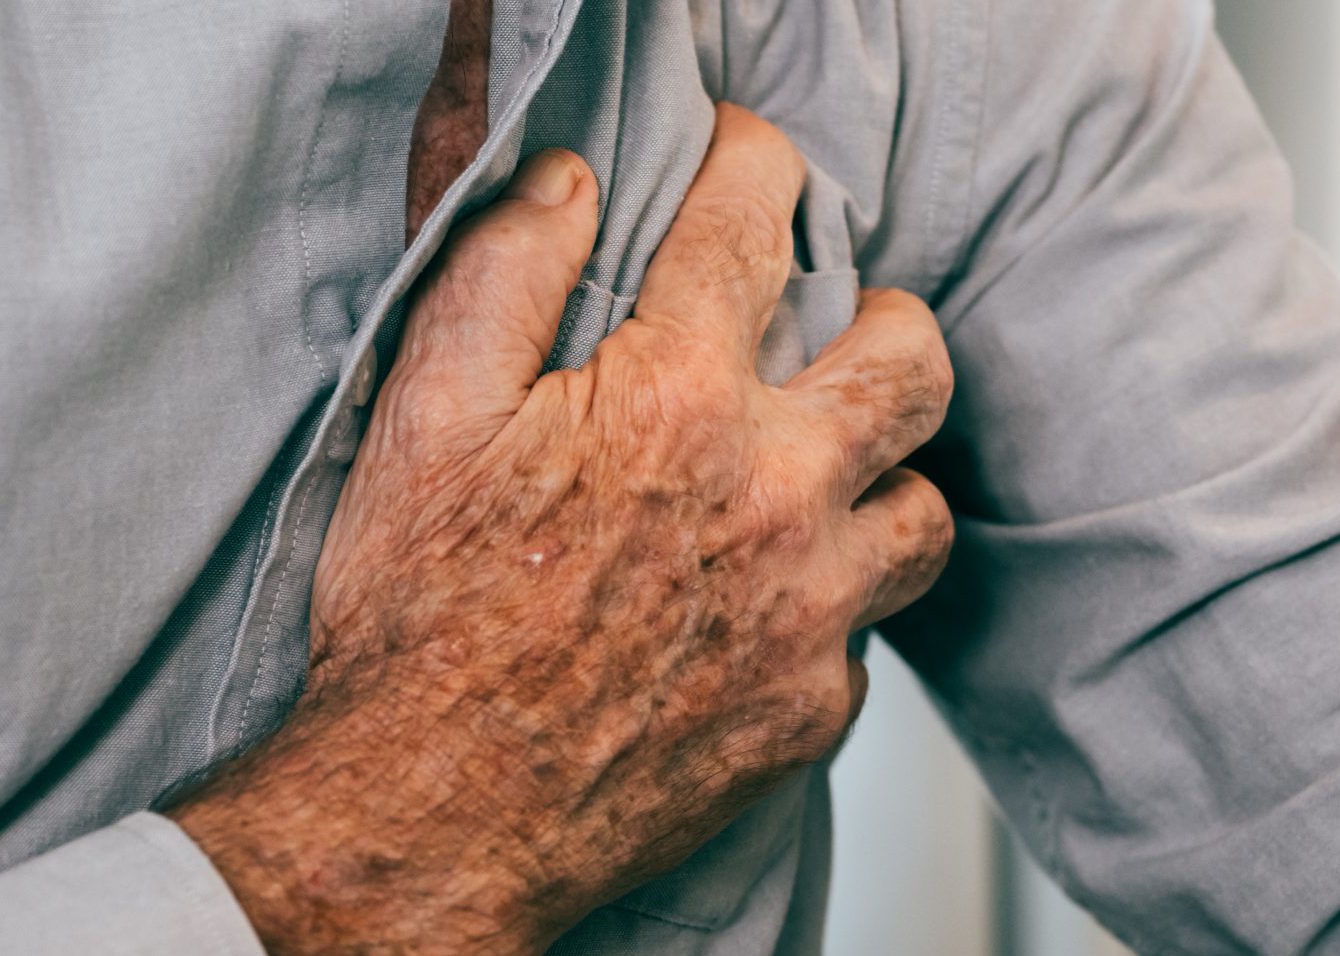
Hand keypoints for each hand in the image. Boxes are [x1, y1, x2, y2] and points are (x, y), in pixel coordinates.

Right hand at [171, 105, 955, 953]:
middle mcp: (775, 494)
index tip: (749, 167)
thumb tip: (568, 180)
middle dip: (881, 322)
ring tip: (815, 479)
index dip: (756, 168)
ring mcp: (808, 611)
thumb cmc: (414, 618)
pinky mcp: (810, 710)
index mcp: (676, 400)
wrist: (428, 817)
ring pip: (925, 508)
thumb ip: (502, 275)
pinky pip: (868, 632)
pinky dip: (828, 605)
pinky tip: (758, 604)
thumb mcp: (420, 415)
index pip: (755, 226)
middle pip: (912, 361)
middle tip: (830, 335)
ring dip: (879, 478)